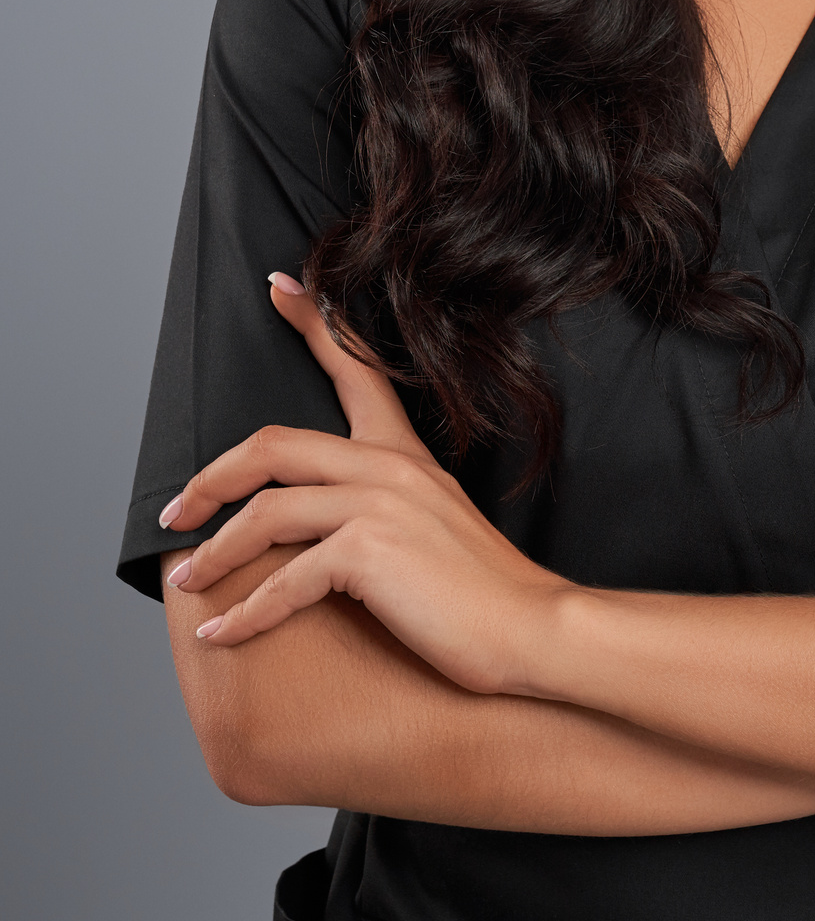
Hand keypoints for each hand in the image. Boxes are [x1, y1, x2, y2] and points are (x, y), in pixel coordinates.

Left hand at [159, 276, 563, 690]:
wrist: (534, 629)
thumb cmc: (484, 593)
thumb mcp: (435, 527)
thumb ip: (386, 509)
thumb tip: (326, 525)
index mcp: (404, 453)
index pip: (356, 369)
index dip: (313, 322)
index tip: (277, 287)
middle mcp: (389, 466)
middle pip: (271, 446)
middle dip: (210, 480)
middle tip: (174, 514)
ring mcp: (378, 503)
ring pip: (264, 512)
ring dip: (214, 553)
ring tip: (186, 582)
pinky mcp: (368, 551)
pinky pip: (283, 578)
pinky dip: (243, 612)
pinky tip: (221, 633)